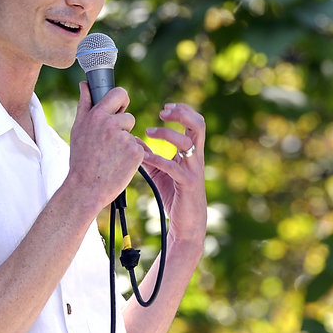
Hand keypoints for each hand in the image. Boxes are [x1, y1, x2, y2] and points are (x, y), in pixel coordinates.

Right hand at [68, 82, 144, 208]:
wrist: (86, 187)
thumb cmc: (80, 158)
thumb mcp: (78, 129)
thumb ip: (84, 103)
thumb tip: (84, 84)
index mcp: (97, 115)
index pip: (119, 93)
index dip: (122, 100)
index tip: (120, 108)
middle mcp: (111, 124)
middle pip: (128, 116)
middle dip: (123, 127)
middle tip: (109, 144)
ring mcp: (125, 139)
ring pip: (132, 134)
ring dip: (126, 143)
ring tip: (111, 156)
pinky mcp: (136, 152)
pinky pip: (138, 148)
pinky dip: (131, 156)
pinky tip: (118, 164)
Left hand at [141, 103, 206, 245]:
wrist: (187, 224)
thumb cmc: (174, 195)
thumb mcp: (160, 172)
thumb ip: (150, 156)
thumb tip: (134, 140)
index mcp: (193, 152)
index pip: (195, 122)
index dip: (182, 110)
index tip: (164, 108)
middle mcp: (197, 158)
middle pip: (198, 125)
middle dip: (181, 113)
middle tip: (162, 112)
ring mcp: (193, 170)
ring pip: (186, 142)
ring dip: (166, 133)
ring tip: (149, 131)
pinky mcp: (187, 184)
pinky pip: (172, 166)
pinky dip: (156, 158)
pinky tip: (143, 156)